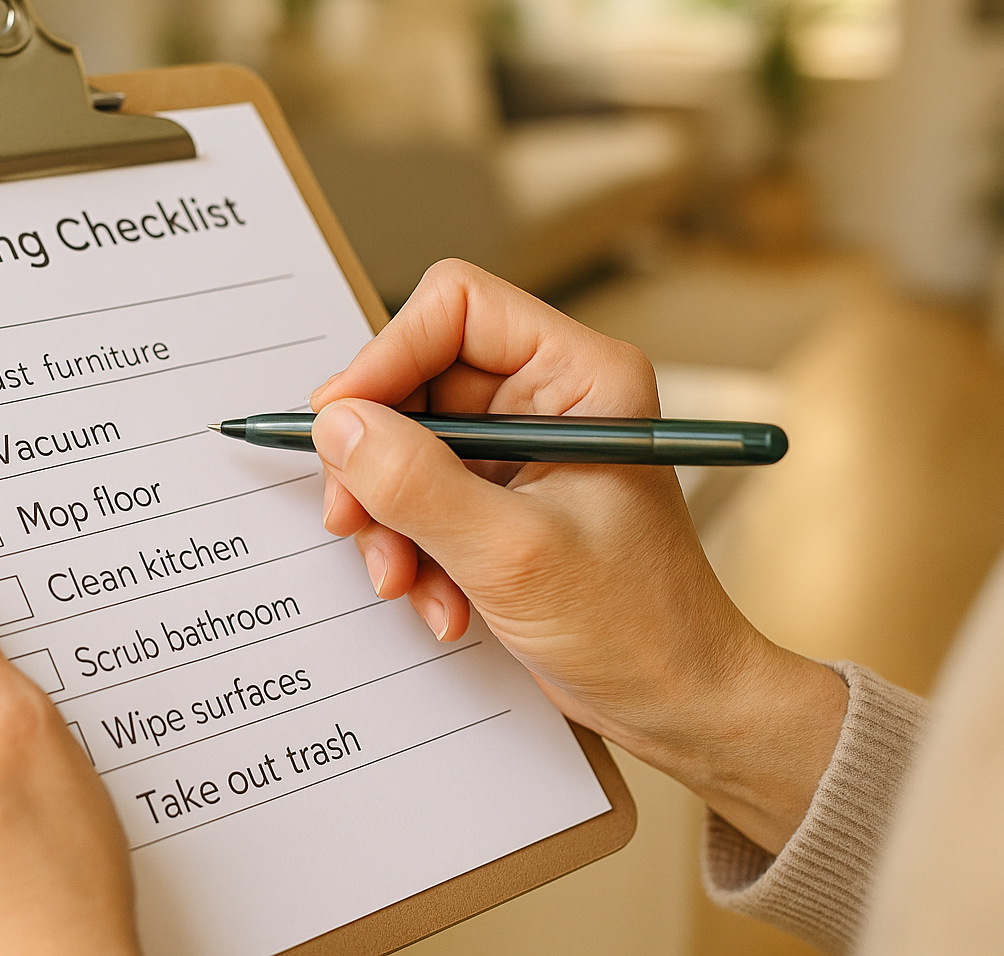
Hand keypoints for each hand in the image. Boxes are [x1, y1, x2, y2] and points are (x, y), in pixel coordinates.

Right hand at [310, 260, 845, 852]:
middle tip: (353, 519)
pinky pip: (418, 498)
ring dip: (390, 520)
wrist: (675, 703)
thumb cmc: (636, 625)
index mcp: (580, 376)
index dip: (386, 356)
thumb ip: (416, 484)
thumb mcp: (512, 554)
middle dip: (378, 462)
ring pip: (404, 446)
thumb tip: (337, 426)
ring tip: (407, 582)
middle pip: (415, 381)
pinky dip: (411, 550)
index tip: (339, 423)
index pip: (457, 309)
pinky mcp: (499, 500)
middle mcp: (548, 399)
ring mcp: (521, 451)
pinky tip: (441, 603)